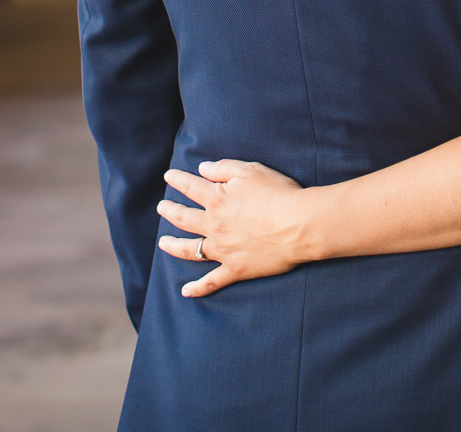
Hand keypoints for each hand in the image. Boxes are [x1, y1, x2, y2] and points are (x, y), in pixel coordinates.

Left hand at [156, 160, 312, 296]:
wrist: (299, 225)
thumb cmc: (278, 193)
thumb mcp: (250, 170)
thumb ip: (223, 168)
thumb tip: (202, 168)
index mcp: (216, 199)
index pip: (190, 187)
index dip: (177, 180)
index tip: (169, 176)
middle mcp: (214, 225)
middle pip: (184, 218)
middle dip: (170, 211)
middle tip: (161, 208)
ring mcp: (223, 250)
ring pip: (190, 249)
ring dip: (173, 246)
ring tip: (163, 243)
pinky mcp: (235, 269)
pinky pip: (211, 281)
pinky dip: (197, 288)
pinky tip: (186, 291)